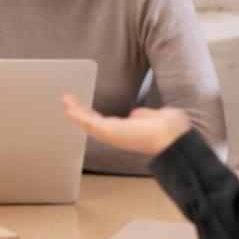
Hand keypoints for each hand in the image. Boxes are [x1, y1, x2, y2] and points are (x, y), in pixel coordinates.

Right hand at [61, 95, 190, 157]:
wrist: (172, 138)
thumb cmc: (170, 131)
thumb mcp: (155, 118)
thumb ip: (145, 116)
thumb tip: (136, 115)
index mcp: (128, 133)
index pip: (106, 123)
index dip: (93, 115)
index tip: (84, 107)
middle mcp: (118, 136)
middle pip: (93, 123)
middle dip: (80, 112)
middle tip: (69, 102)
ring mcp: (112, 135)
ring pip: (88, 123)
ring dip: (75, 111)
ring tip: (66, 101)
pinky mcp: (109, 132)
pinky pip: (89, 124)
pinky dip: (78, 116)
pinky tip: (70, 109)